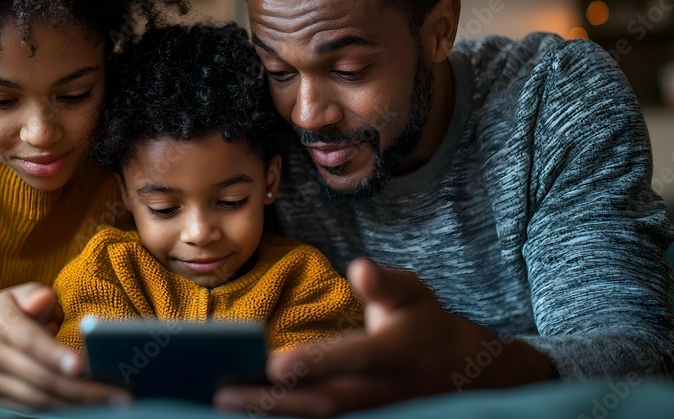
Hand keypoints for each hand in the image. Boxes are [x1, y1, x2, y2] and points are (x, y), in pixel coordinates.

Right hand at [0, 282, 131, 409]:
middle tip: (117, 395)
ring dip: (74, 405)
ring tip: (108, 404)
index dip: (54, 355)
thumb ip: (34, 294)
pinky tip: (84, 408)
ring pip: (35, 399)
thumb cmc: (5, 313)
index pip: (30, 341)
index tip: (80, 366)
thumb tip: (45, 300)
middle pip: (39, 377)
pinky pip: (28, 409)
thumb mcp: (16, 294)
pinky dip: (58, 410)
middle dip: (80, 389)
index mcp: (0, 324)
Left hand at [214, 258, 555, 416]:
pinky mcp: (351, 414)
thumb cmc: (422, 320)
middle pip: (321, 400)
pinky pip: (310, 418)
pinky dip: (276, 414)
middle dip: (271, 401)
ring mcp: (364, 408)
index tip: (275, 364)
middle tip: (222, 393)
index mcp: (393, 351)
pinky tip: (239, 406)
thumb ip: (385, 282)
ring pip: (313, 416)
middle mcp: (376, 387)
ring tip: (220, 402)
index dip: (315, 362)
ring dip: (267, 413)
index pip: (352, 358)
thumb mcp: (413, 292)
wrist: (453, 368)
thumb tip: (360, 269)